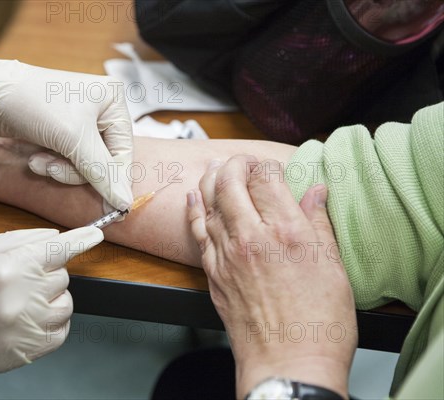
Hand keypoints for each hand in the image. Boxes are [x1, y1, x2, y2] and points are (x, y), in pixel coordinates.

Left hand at [0, 58, 132, 211]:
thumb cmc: (33, 104)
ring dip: (61, 169)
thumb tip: (126, 203)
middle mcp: (102, 109)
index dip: (113, 179)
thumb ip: (102, 172)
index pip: (124, 151)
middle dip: (76, 170)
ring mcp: (82, 122)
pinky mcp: (64, 132)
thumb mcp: (73, 139)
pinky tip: (36, 157)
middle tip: (52, 169)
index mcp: (114, 101)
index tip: (111, 207)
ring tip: (38, 161)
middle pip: (105, 160)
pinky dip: (54, 164)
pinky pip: (71, 161)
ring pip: (86, 165)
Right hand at [0, 226, 102, 398]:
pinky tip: (30, 317)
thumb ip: (21, 240)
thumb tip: (57, 237)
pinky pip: (61, 333)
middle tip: (21, 275)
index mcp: (6, 268)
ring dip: (52, 296)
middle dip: (48, 271)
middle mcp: (19, 299)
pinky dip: (53, 322)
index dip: (81, 239)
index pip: (59, 250)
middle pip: (63, 276)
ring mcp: (23, 330)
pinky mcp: (23, 353)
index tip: (96, 234)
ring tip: (23, 298)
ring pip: (66, 304)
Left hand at [187, 156, 356, 398]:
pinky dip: (194, 210)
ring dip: (211, 180)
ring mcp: (227, 255)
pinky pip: (198, 231)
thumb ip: (319, 224)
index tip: (271, 167)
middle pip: (231, 183)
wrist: (287, 364)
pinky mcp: (213, 273)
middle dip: (234, 164)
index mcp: (287, 232)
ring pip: (209, 203)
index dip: (267, 166)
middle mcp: (252, 238)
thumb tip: (316, 193)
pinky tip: (194, 197)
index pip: (266, 179)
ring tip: (215, 168)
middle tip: (241, 161)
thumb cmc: (318, 324)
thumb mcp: (333, 268)